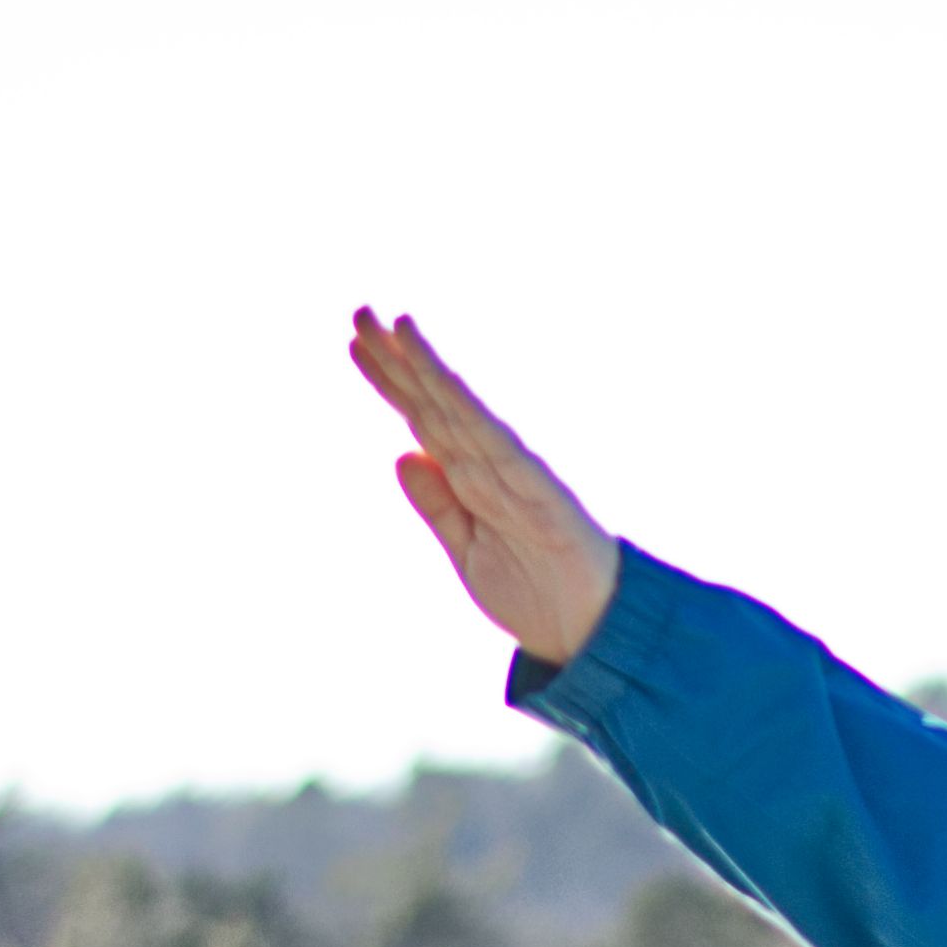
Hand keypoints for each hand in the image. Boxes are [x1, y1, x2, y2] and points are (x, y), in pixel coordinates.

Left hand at [347, 308, 623, 668]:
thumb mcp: (467, 554)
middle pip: (433, 403)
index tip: (356, 343)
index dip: (390, 382)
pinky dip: (462, 401)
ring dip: (423, 367)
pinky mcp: (534, 485)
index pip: (423, 419)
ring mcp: (510, 472)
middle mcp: (487, 467)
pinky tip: (438, 372)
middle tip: (360, 311)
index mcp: (470, 483)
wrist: (591, 636)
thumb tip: (402, 454)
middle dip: (397, 360)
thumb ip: (437, 507)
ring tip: (392, 325)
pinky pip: (490, 437)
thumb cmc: (538, 597)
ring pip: (457, 410)